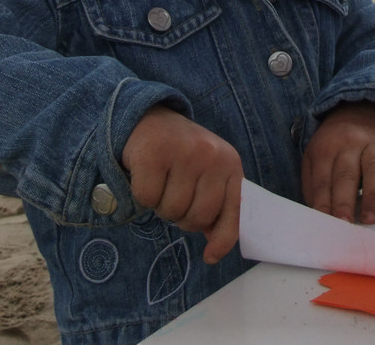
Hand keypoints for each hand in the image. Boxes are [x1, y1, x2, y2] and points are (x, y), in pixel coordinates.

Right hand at [122, 105, 243, 264]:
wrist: (149, 117)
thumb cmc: (181, 154)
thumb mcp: (207, 173)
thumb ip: (215, 205)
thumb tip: (215, 249)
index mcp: (230, 164)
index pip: (232, 213)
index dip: (222, 240)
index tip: (210, 257)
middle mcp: (212, 157)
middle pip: (197, 218)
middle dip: (181, 217)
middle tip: (174, 194)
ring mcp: (185, 153)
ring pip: (171, 211)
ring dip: (160, 205)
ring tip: (161, 181)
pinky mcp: (155, 153)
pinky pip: (147, 198)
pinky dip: (142, 194)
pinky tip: (145, 174)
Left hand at [302, 102, 374, 224]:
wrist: (351, 114)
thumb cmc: (332, 146)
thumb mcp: (313, 159)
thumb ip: (314, 185)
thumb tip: (319, 216)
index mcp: (325, 150)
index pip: (323, 181)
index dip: (323, 204)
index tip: (324, 224)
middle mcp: (349, 144)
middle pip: (346, 174)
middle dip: (344, 202)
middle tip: (344, 224)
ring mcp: (373, 142)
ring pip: (374, 166)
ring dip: (372, 194)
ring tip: (370, 218)